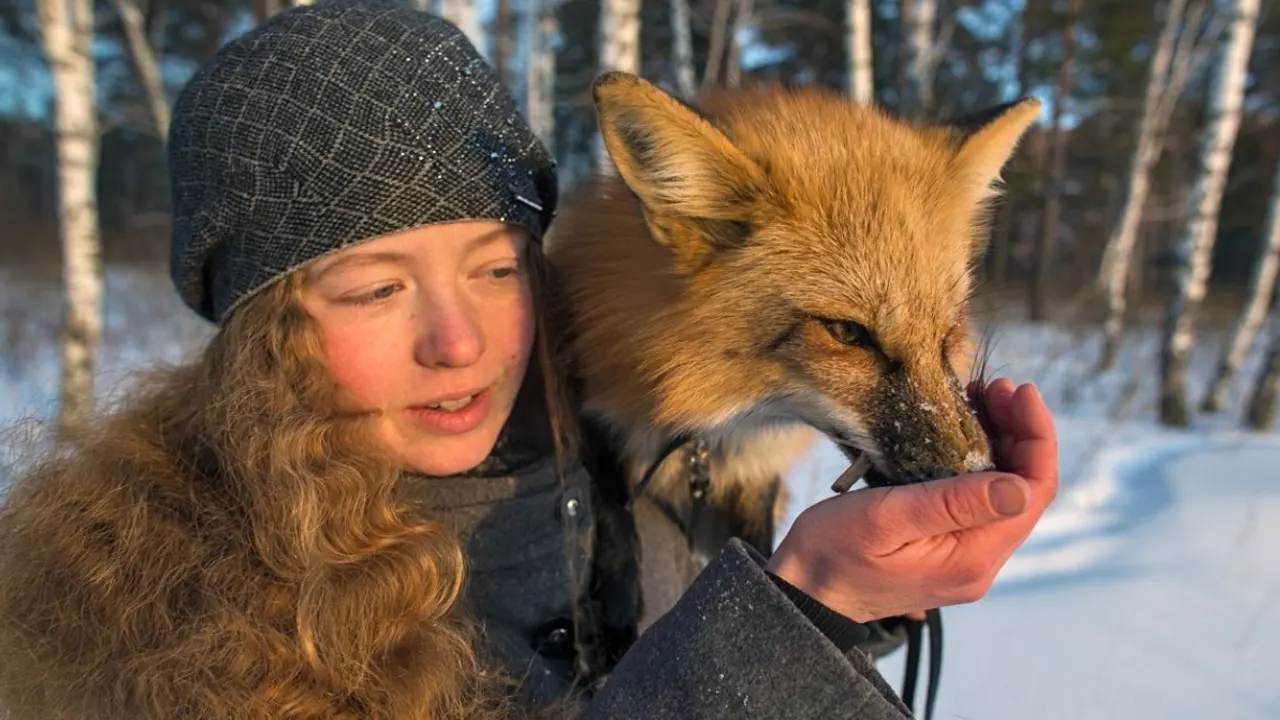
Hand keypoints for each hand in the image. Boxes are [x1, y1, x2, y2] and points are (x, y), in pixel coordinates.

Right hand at [766, 378, 1057, 622]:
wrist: (804, 591)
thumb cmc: (834, 551)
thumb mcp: (888, 518)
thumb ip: (953, 504)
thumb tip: (1019, 487)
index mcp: (972, 557)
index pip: (1034, 492)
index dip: (1037, 437)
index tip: (1020, 391)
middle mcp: (979, 562)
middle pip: (1024, 489)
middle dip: (1019, 432)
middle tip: (993, 387)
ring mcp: (965, 557)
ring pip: (1003, 491)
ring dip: (1001, 443)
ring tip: (980, 400)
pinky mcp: (947, 548)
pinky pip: (979, 499)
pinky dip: (978, 460)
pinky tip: (961, 432)